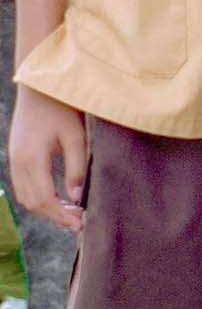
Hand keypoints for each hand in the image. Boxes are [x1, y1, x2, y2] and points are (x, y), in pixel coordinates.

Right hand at [8, 87, 86, 231]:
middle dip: (54, 215)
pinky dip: (39, 196)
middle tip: (78, 223)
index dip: (61, 214)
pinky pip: (23, 184)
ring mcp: (13, 158)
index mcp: (31, 158)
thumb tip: (76, 197)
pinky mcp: (16, 154)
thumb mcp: (75, 135)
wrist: (39, 84)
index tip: (80, 223)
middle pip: (32, 201)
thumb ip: (76, 167)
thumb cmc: (62, 106)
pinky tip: (57, 197)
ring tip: (70, 213)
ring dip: (46, 208)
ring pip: (25, 195)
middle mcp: (17, 162)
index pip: (43, 198)